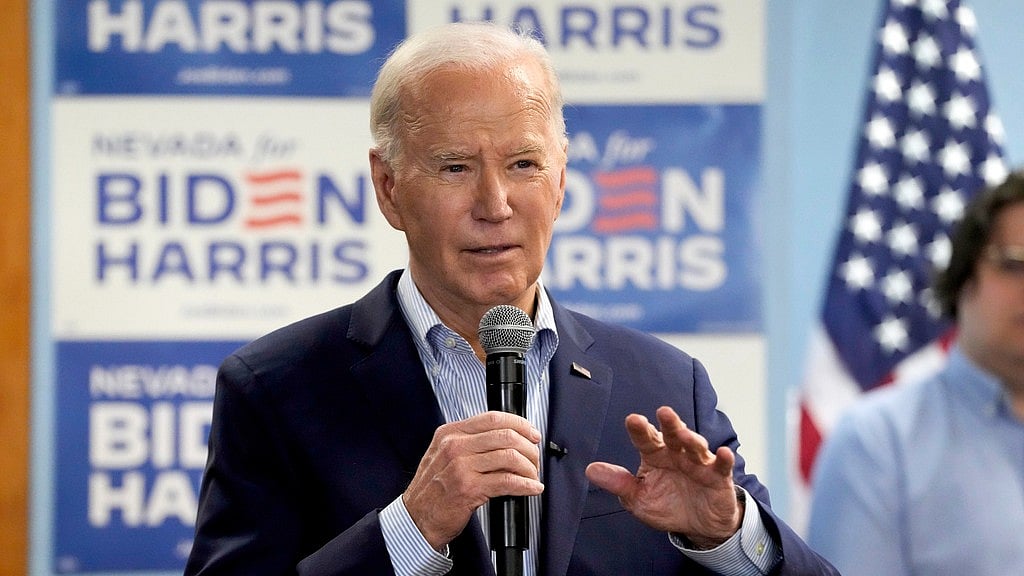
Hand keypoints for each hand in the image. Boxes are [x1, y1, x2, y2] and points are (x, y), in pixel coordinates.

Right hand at [402, 411, 543, 549]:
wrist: (416, 519)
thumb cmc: (432, 490)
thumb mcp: (443, 455)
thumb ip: (468, 442)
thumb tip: (505, 438)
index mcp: (450, 433)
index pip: (493, 418)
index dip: (520, 424)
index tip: (531, 433)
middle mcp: (455, 446)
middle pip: (505, 435)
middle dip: (529, 447)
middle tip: (535, 458)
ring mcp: (461, 467)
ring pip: (510, 456)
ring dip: (529, 467)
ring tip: (533, 475)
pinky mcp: (469, 489)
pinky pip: (508, 482)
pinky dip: (526, 485)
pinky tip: (532, 488)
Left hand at [585, 406, 741, 546]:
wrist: (698, 526)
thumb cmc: (668, 506)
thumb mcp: (638, 499)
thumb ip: (618, 483)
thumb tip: (590, 470)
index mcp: (656, 456)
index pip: (646, 439)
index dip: (640, 429)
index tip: (633, 420)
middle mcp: (677, 454)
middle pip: (673, 435)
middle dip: (669, 424)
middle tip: (664, 412)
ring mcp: (699, 463)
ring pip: (696, 447)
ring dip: (692, 439)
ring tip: (686, 435)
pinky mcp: (719, 477)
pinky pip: (722, 466)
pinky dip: (724, 459)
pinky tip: (723, 453)